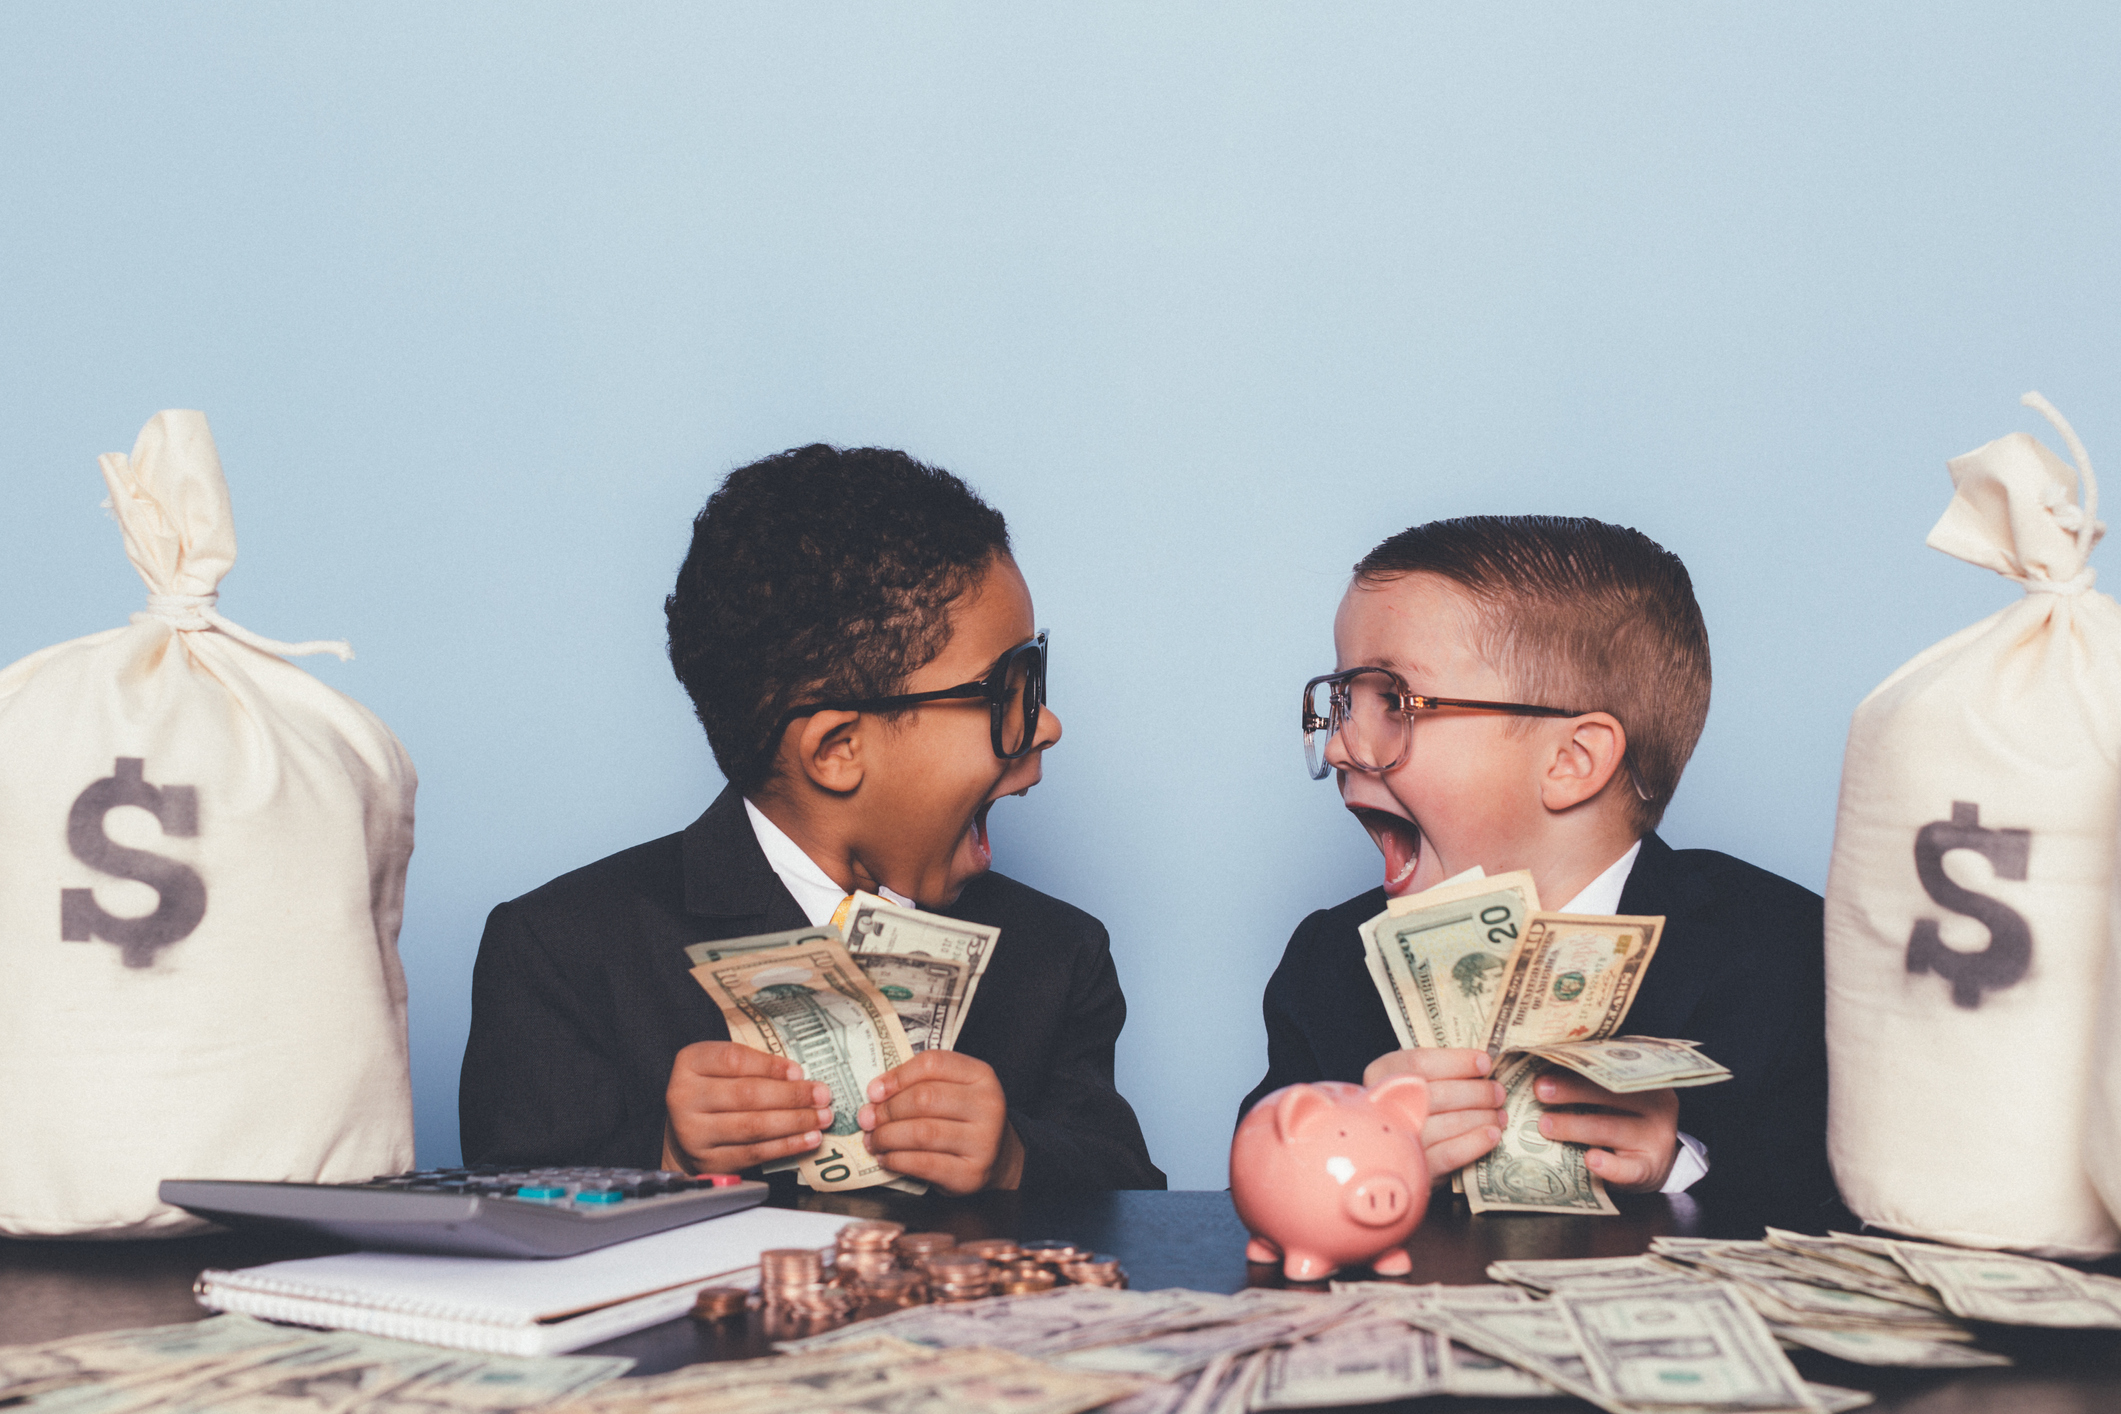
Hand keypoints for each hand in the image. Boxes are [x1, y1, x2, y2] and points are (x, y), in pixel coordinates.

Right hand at [664, 1041, 834, 1174]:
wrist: (685, 1129)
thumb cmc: (714, 1089)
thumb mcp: (723, 1066)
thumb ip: (753, 1066)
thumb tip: (798, 1079)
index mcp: (690, 1063)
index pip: (732, 1060)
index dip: (770, 1066)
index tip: (799, 1071)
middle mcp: (685, 1097)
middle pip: (746, 1095)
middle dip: (791, 1096)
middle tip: (823, 1095)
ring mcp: (694, 1133)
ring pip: (752, 1127)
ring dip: (795, 1122)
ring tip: (822, 1117)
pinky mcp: (709, 1161)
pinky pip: (754, 1153)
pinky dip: (787, 1146)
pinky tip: (808, 1138)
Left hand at [858, 1050, 1016, 1193]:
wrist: (997, 1158)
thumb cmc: (962, 1119)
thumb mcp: (952, 1090)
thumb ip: (919, 1084)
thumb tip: (875, 1095)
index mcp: (981, 1075)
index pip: (933, 1063)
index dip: (898, 1076)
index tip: (874, 1091)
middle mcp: (988, 1105)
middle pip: (924, 1098)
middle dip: (887, 1110)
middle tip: (867, 1120)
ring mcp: (983, 1141)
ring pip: (922, 1133)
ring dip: (887, 1137)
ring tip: (873, 1140)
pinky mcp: (971, 1173)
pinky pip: (924, 1164)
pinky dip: (897, 1160)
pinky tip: (887, 1158)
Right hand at [1362, 1047, 1505, 1181]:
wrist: (1390, 1155)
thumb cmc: (1410, 1106)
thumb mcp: (1412, 1080)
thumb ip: (1438, 1070)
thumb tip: (1483, 1063)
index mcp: (1382, 1074)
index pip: (1420, 1063)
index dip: (1458, 1062)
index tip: (1485, 1063)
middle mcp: (1384, 1106)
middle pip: (1439, 1094)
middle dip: (1477, 1092)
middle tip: (1498, 1092)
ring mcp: (1399, 1140)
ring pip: (1449, 1124)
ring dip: (1482, 1117)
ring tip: (1499, 1115)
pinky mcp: (1415, 1169)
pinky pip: (1451, 1154)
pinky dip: (1476, 1142)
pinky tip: (1492, 1135)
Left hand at [1533, 1072, 1680, 1191]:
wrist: (1653, 1162)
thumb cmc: (1624, 1120)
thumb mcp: (1617, 1098)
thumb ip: (1589, 1083)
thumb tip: (1543, 1072)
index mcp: (1645, 1081)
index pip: (1613, 1068)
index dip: (1579, 1065)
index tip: (1548, 1063)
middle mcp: (1655, 1107)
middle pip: (1611, 1095)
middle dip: (1572, 1090)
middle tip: (1540, 1090)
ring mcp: (1654, 1139)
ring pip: (1610, 1129)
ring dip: (1574, 1126)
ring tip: (1545, 1125)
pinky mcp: (1648, 1169)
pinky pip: (1627, 1169)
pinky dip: (1608, 1165)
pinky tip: (1590, 1160)